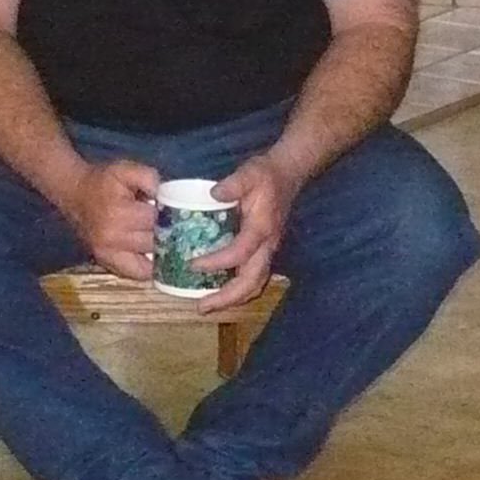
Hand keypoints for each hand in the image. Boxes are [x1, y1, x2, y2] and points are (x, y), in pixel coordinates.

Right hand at [65, 158, 160, 280]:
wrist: (74, 193)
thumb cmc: (103, 181)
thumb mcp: (125, 169)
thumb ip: (148, 177)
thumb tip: (165, 195)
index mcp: (119, 214)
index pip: (155, 220)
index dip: (168, 214)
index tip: (171, 210)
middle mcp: (112, 238)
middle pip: (154, 241)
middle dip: (165, 233)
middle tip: (170, 224)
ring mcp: (108, 255)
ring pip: (149, 260)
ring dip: (160, 251)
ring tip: (165, 239)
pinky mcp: (106, 263)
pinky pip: (137, 273)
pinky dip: (148, 267)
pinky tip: (154, 256)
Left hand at [195, 154, 295, 315]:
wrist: (287, 175)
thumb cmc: (266, 175)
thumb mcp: (250, 172)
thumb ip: (234, 183)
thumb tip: (213, 194)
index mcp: (262, 228)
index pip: (240, 253)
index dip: (217, 262)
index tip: (192, 264)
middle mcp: (267, 246)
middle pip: (251, 282)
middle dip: (227, 298)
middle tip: (201, 307)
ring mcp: (267, 252)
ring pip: (254, 285)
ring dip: (232, 300)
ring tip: (207, 306)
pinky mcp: (263, 253)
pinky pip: (252, 279)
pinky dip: (236, 291)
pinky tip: (217, 292)